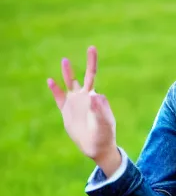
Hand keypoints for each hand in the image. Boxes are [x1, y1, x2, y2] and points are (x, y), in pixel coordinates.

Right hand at [47, 46, 116, 162]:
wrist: (96, 147)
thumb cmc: (104, 135)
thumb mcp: (104, 123)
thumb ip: (100, 110)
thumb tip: (95, 95)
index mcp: (96, 97)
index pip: (94, 78)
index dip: (92, 67)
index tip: (92, 57)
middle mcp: (86, 97)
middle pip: (87, 75)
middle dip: (90, 62)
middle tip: (92, 48)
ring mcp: (76, 103)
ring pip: (70, 83)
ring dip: (67, 72)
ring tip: (65, 60)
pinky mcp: (66, 110)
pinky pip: (59, 97)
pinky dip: (54, 89)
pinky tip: (50, 81)